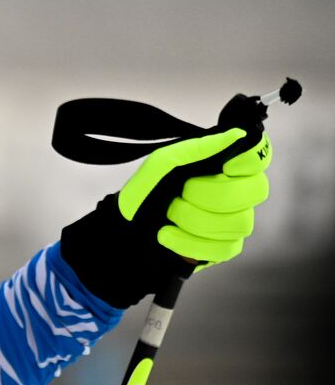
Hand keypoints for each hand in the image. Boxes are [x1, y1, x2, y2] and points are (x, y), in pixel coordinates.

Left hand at [62, 127, 271, 307]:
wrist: (125, 229)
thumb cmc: (146, 192)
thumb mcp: (162, 164)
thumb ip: (196, 148)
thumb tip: (237, 135)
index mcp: (224, 167)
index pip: (259, 158)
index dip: (249, 161)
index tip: (226, 165)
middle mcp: (236, 193)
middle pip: (254, 191)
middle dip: (210, 194)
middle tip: (181, 194)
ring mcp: (233, 222)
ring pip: (240, 222)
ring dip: (194, 219)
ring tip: (169, 216)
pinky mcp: (224, 249)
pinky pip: (224, 248)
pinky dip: (189, 243)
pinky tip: (168, 236)